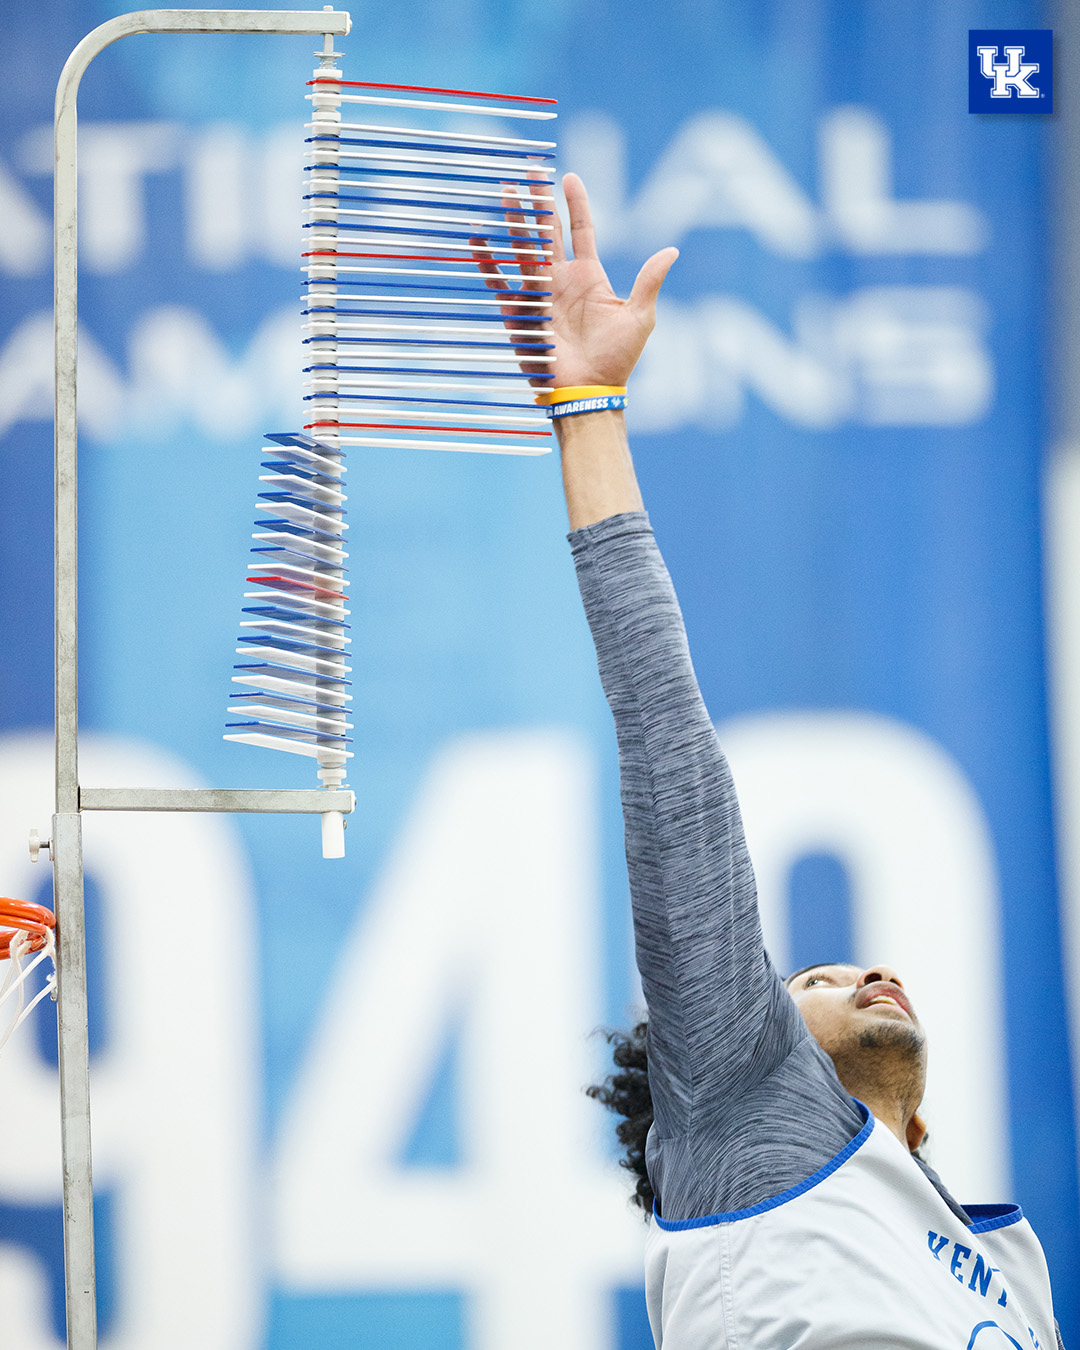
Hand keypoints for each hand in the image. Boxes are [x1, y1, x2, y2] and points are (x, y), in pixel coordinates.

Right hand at [471, 172, 677, 389]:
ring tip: (505, 191)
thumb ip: (649, 281)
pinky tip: (478, 240)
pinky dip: (488, 264)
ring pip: (524, 248)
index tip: (569, 176)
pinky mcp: (521, 313)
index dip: (576, 203)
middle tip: (530, 170)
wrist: (589, 391)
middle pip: (547, 231)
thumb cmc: (617, 359)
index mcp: (590, 277)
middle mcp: (562, 280)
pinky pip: (501, 284)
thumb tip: (671, 251)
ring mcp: (540, 295)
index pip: (581, 230)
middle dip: (538, 200)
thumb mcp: (640, 317)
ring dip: (515, 221)